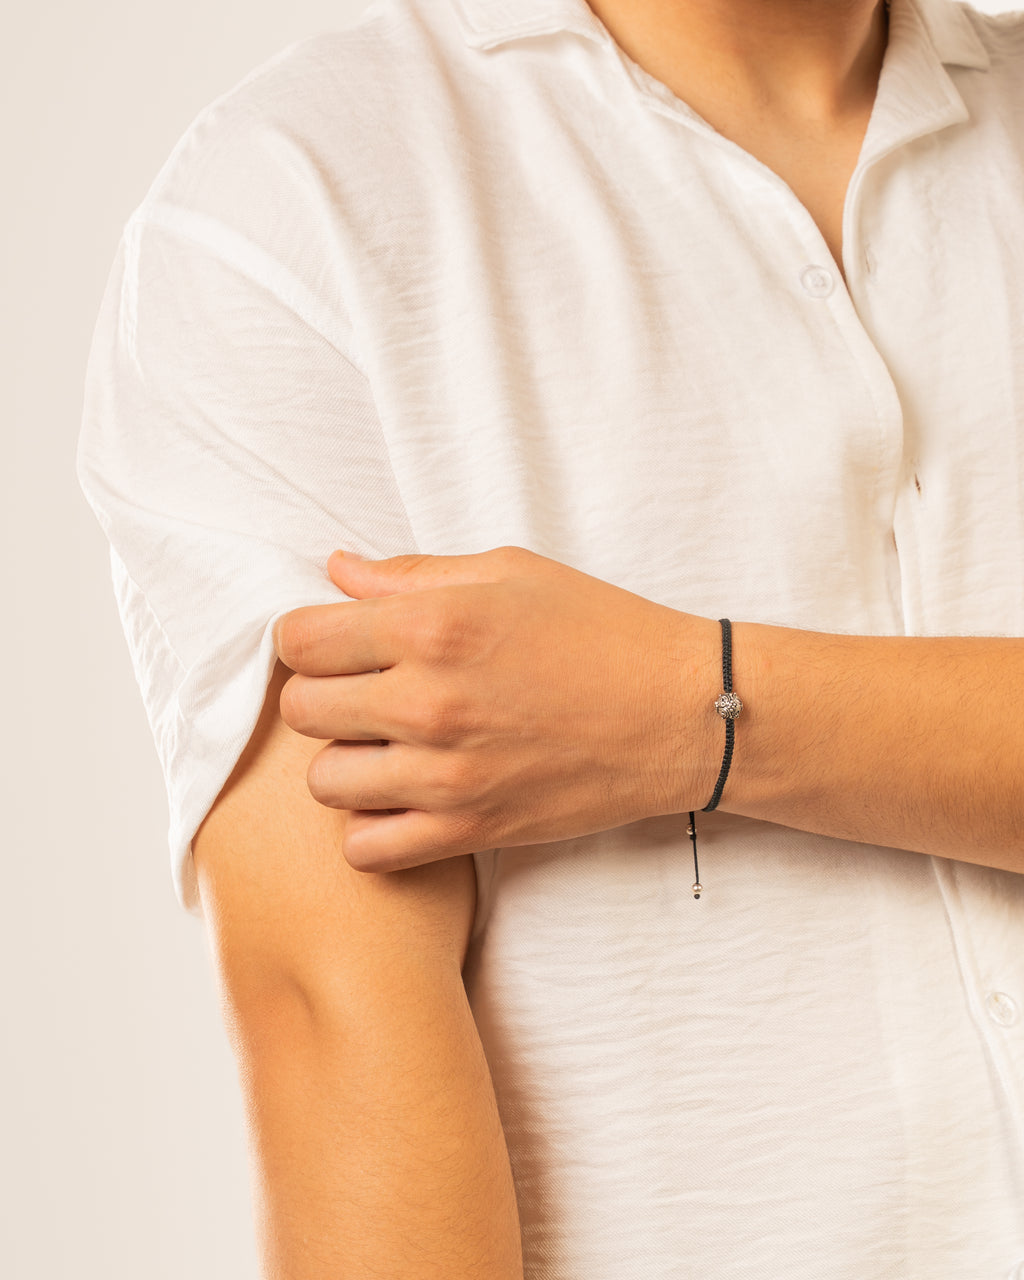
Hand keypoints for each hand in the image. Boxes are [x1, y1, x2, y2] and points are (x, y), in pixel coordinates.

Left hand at [273, 546, 717, 870]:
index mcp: (432, 624)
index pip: (298, 639)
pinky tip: (406, 798)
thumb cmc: (602, 630)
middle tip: (368, 691)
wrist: (680, 712)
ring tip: (391, 746)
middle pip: (300, 709)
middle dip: (324, 695)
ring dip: (347, 761)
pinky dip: (372, 828)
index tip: (338, 643)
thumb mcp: (511, 573)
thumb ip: (412, 574)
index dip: (310, 637)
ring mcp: (446, 775)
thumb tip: (336, 570)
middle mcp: (428, 701)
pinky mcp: (470, 831)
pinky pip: (365, 848)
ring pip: (323, 782)